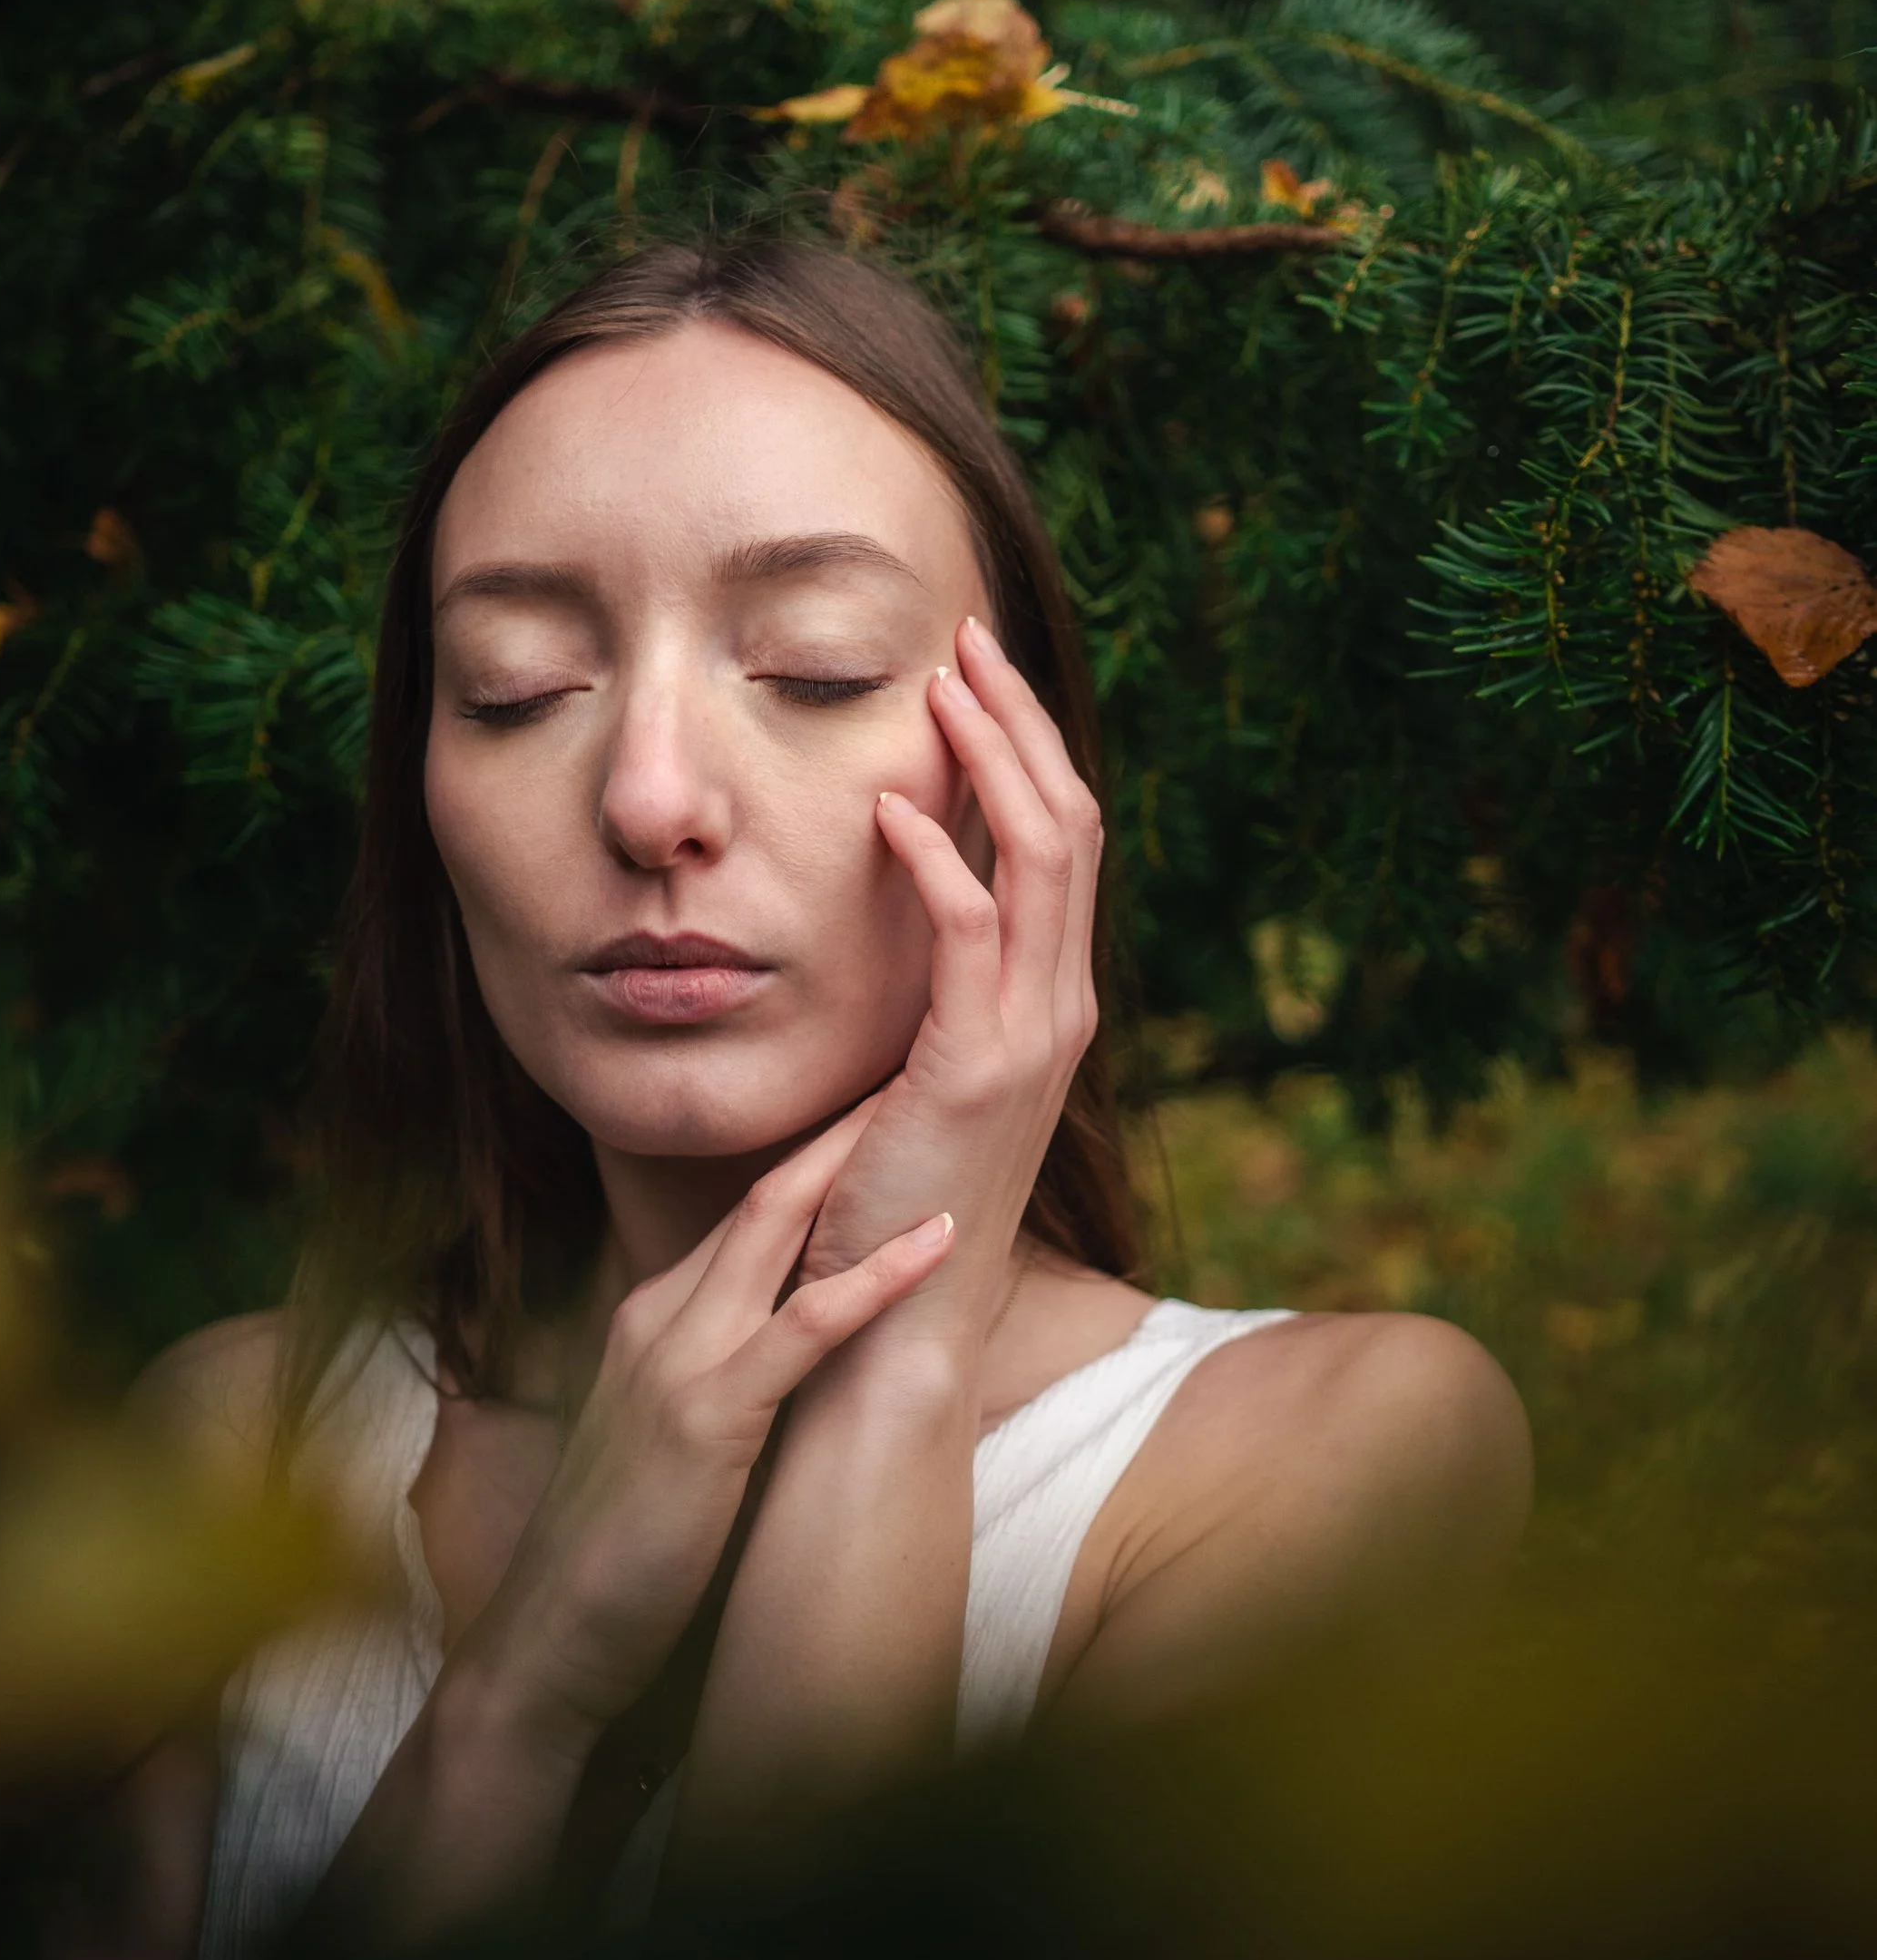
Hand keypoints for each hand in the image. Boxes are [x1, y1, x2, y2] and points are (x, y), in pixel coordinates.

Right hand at [458, 1105, 953, 1749]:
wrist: (546, 1644)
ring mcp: (677, 1361)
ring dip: (862, 1161)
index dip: (826, 1152)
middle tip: (931, 1053)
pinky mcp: (704, 1420)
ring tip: (941, 1097)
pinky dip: (873, 1278)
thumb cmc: (620, 1556)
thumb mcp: (670, 1439)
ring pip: (779, 1229)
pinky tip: (941, 1237)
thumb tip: (786, 1352)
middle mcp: (660, 1317)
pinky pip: (801, 1330)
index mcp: (655, 1318)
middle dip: (848, 1119)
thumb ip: (720, 1380)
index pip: (752, 1212)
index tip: (895, 1100)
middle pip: (768, 1189)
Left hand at [801, 614, 1102, 1356]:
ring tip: (940, 685)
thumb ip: (930, 994)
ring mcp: (1031, 1035)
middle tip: (965, 640)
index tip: (974, 675)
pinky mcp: (978, 1067)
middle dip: (1019, 720)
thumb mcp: (921, 1074)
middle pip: (1071, 821)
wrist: (903, 1318)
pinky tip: (889, 809)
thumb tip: (893, 909)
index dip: (1028, 748)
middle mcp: (1061, 1006)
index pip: (1062, 842)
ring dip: (992, 760)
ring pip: (1044, 856)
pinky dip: (939, 859)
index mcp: (1050, 1000)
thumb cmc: (894, 1202)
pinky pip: (974, 934)